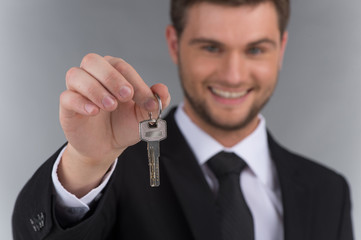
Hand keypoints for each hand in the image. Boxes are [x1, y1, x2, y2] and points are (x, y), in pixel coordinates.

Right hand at [58, 53, 169, 195]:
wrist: (108, 147)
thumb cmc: (124, 125)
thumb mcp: (144, 115)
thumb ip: (156, 101)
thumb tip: (162, 89)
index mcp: (113, 73)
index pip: (121, 67)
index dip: (136, 82)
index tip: (148, 101)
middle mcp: (93, 76)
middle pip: (93, 61)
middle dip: (111, 77)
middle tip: (126, 96)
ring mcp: (77, 90)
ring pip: (76, 75)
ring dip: (95, 89)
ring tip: (111, 106)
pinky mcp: (67, 107)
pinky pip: (67, 97)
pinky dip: (80, 102)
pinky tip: (94, 111)